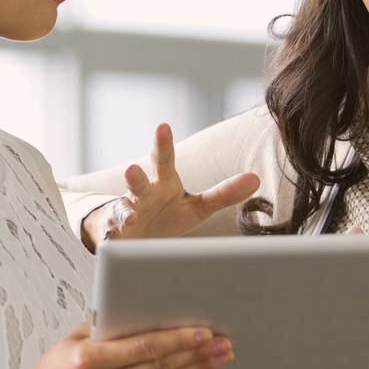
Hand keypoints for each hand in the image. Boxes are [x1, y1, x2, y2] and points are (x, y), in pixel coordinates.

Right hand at [24, 322, 233, 368]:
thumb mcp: (73, 340)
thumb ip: (109, 330)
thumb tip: (148, 317)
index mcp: (88, 361)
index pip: (142, 347)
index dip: (176, 339)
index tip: (201, 332)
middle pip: (159, 366)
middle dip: (196, 353)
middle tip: (221, 342)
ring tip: (219, 356)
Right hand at [84, 124, 259, 247]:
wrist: (131, 235)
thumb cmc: (166, 215)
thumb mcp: (196, 206)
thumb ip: (224, 193)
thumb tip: (255, 179)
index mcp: (162, 182)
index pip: (164, 160)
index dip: (163, 144)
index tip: (162, 126)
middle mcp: (141, 193)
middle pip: (137, 180)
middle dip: (134, 175)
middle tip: (132, 169)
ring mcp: (125, 212)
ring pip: (122, 208)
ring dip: (124, 212)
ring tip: (130, 217)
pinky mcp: (115, 233)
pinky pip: (112, 235)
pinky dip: (113, 239)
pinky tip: (112, 243)